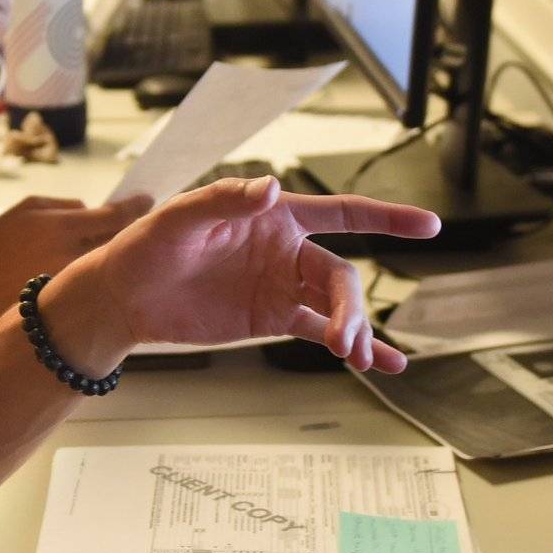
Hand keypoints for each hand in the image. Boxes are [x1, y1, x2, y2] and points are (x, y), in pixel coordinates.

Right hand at [0, 195, 151, 321]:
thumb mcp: (28, 208)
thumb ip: (66, 205)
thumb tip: (94, 209)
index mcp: (63, 227)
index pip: (114, 215)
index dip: (135, 206)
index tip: (147, 199)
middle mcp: (73, 255)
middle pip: (120, 241)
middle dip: (133, 229)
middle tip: (143, 221)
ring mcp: (73, 282)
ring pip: (109, 264)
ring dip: (119, 253)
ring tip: (126, 246)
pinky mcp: (69, 301)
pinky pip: (95, 284)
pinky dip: (103, 274)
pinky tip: (104, 271)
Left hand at [44, 176, 439, 374]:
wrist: (125, 296)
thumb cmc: (148, 246)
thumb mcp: (180, 218)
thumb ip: (225, 200)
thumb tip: (269, 187)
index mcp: (274, 216)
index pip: (342, 212)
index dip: (386, 218)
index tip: (428, 225)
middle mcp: (286, 249)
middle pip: (341, 274)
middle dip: (352, 307)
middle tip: (346, 340)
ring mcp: (282, 286)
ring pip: (336, 306)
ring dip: (356, 330)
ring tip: (359, 358)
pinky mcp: (272, 318)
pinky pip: (320, 332)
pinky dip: (352, 346)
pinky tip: (380, 364)